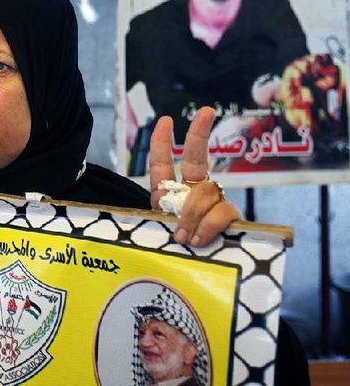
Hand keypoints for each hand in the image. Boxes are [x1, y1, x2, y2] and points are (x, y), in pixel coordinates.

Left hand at [149, 107, 241, 246]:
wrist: (192, 274)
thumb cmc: (170, 252)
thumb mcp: (157, 235)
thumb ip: (165, 225)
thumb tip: (182, 231)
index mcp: (167, 194)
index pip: (162, 164)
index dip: (161, 142)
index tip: (164, 120)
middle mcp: (191, 193)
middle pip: (196, 158)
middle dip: (199, 133)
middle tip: (206, 111)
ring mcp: (212, 203)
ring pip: (205, 193)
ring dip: (192, 216)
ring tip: (185, 238)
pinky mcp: (229, 218)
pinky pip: (222, 212)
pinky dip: (208, 226)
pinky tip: (199, 239)